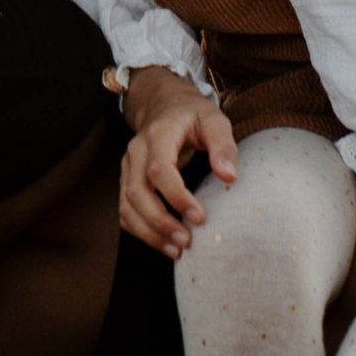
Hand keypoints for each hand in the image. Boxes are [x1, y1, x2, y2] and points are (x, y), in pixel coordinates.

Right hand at [117, 66, 238, 256]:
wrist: (164, 105)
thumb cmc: (193, 115)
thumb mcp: (214, 119)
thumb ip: (224, 145)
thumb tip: (229, 177)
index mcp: (158, 134)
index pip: (159, 169)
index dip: (176, 196)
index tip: (199, 217)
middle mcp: (136, 151)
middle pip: (137, 192)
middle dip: (160, 221)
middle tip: (187, 241)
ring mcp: (128, 167)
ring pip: (127, 206)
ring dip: (149, 232)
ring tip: (177, 251)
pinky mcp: (127, 180)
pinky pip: (126, 211)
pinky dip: (141, 231)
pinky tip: (164, 244)